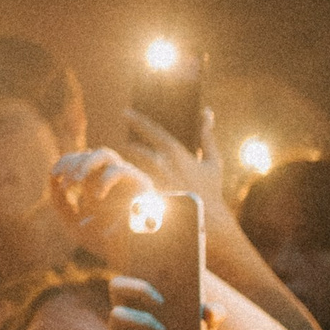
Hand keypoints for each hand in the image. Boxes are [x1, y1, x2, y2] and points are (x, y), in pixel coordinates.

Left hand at [48, 146, 159, 263]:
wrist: (129, 257)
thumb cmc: (103, 240)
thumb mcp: (74, 223)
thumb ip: (61, 204)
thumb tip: (52, 180)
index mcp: (95, 183)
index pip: (77, 160)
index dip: (64, 163)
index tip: (54, 175)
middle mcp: (109, 176)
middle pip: (88, 154)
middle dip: (73, 162)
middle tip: (66, 182)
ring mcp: (124, 177)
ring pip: (104, 154)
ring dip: (86, 164)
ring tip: (77, 181)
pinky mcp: (140, 183)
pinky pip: (119, 171)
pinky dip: (105, 181)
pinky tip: (97, 196)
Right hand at [108, 274, 216, 329]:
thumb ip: (212, 317)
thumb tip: (211, 311)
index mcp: (142, 299)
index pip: (131, 275)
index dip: (141, 275)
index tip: (163, 280)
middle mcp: (124, 312)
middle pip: (116, 287)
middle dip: (139, 289)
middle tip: (163, 300)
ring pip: (117, 317)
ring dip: (143, 321)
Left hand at [125, 106, 230, 232]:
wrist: (208, 218)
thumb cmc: (211, 189)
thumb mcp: (213, 160)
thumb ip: (207, 136)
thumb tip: (207, 112)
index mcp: (176, 152)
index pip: (152, 131)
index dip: (137, 121)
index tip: (125, 112)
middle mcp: (163, 164)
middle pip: (136, 149)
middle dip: (125, 146)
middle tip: (116, 142)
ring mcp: (154, 180)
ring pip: (132, 167)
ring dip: (125, 164)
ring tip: (116, 162)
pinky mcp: (150, 196)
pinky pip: (134, 186)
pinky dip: (128, 182)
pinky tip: (121, 184)